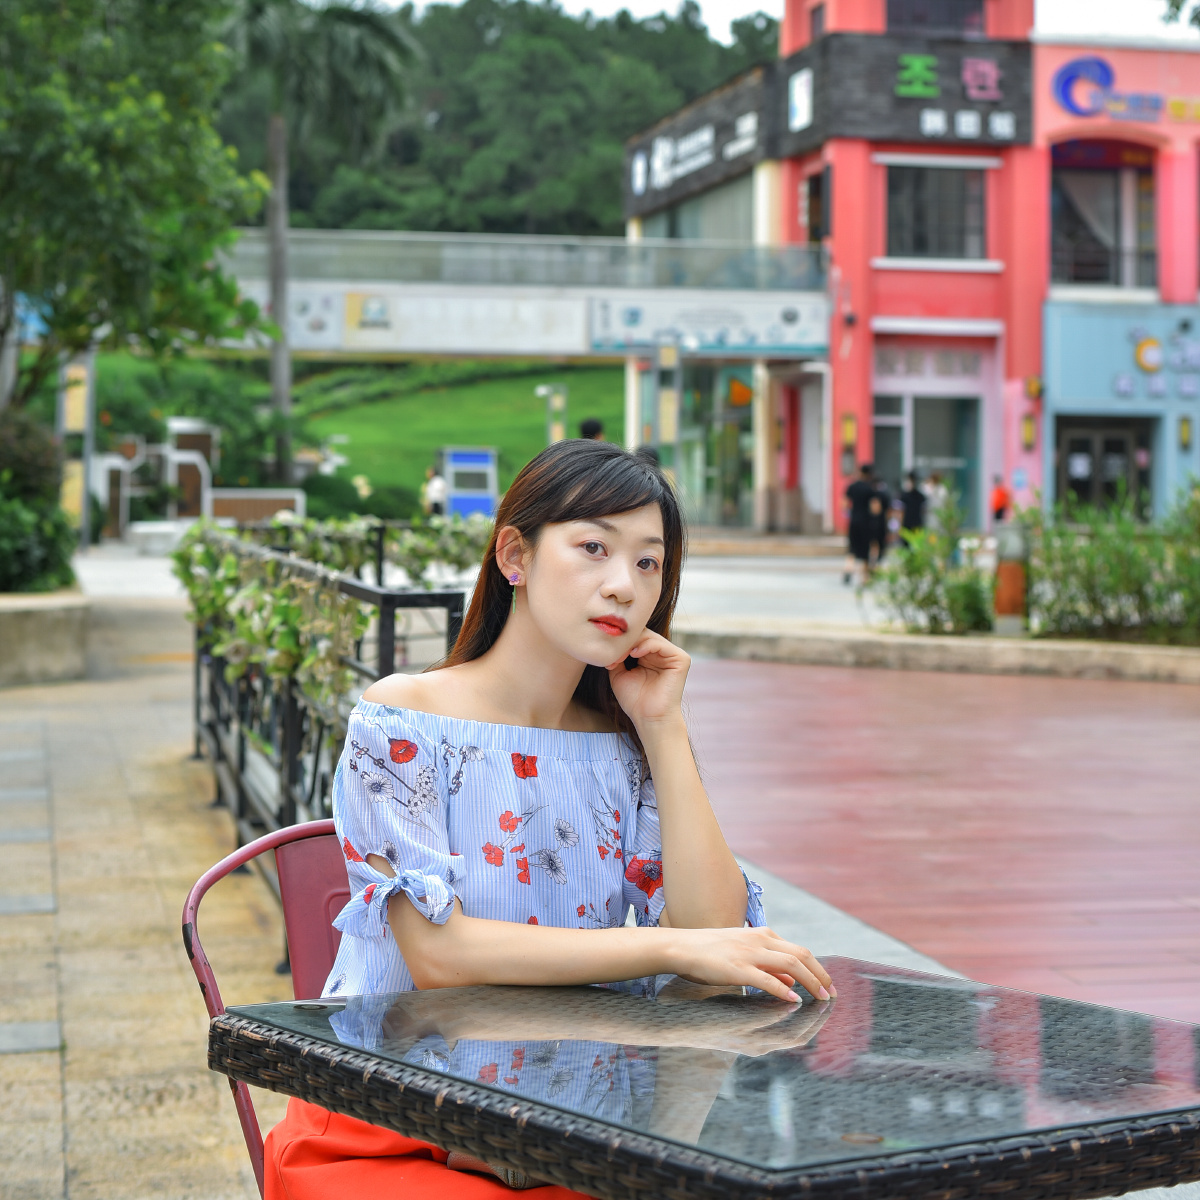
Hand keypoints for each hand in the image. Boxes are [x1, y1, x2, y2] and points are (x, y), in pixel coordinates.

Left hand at [606, 629, 688, 732]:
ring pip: (649, 636)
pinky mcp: (681, 659)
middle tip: (613, 655)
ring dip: (632, 644)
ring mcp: (672, 655)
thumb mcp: (619, 673)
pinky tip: (634, 654)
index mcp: (650, 655)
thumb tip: (611, 640)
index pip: (635, 637)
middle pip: (642, 633)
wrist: (648, 718)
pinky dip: (645, 645)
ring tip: (620, 658)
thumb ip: (617, 655)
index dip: (621, 642)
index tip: (607, 655)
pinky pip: (661, 644)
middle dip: (625, 642)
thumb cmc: (634, 700)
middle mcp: (662, 653)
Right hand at [666, 926, 834, 1004]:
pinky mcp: (737, 968)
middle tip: (832, 993)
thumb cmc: (712, 951)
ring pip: (791, 964)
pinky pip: (767, 979)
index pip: (800, 951)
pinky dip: (783, 989)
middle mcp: (760, 940)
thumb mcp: (744, 951)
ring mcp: (749, 953)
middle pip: (802, 955)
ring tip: (821, 997)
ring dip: (810, 982)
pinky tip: (794, 1000)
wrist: (683, 946)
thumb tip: (792, 980)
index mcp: (763, 935)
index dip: (818, 968)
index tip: (828, 984)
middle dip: (821, 975)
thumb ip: (769, 965)